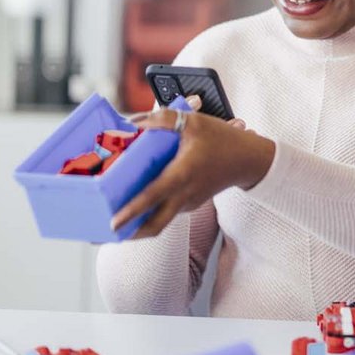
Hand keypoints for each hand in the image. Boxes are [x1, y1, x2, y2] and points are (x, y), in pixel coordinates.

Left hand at [111, 107, 271, 239]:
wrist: (250, 160)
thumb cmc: (222, 140)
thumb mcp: (192, 122)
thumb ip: (161, 120)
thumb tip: (133, 124)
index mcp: (183, 175)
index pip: (153, 197)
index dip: (131, 211)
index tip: (112, 224)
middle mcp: (184, 194)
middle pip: (154, 226)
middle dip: (129, 234)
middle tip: (104, 234)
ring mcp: (188, 202)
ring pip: (160, 221)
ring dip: (138, 225)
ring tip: (113, 221)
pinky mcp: (191, 203)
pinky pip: (167, 211)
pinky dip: (151, 212)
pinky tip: (138, 203)